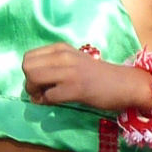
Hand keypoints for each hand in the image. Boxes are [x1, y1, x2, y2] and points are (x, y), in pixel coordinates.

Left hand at [19, 44, 148, 113]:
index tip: (40, 82)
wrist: (125, 84)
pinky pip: (48, 96)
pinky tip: (54, 103)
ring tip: (45, 98)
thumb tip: (31, 79)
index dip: (29, 72)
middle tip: (40, 91)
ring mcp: (69, 72)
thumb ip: (54, 65)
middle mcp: (63, 56)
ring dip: (35, 92)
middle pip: (27, 66)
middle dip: (29, 82)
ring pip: (33, 78)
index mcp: (61, 48)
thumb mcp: (73, 61)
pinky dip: (46, 102)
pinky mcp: (75, 88)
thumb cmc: (98, 75)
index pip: (28, 56)